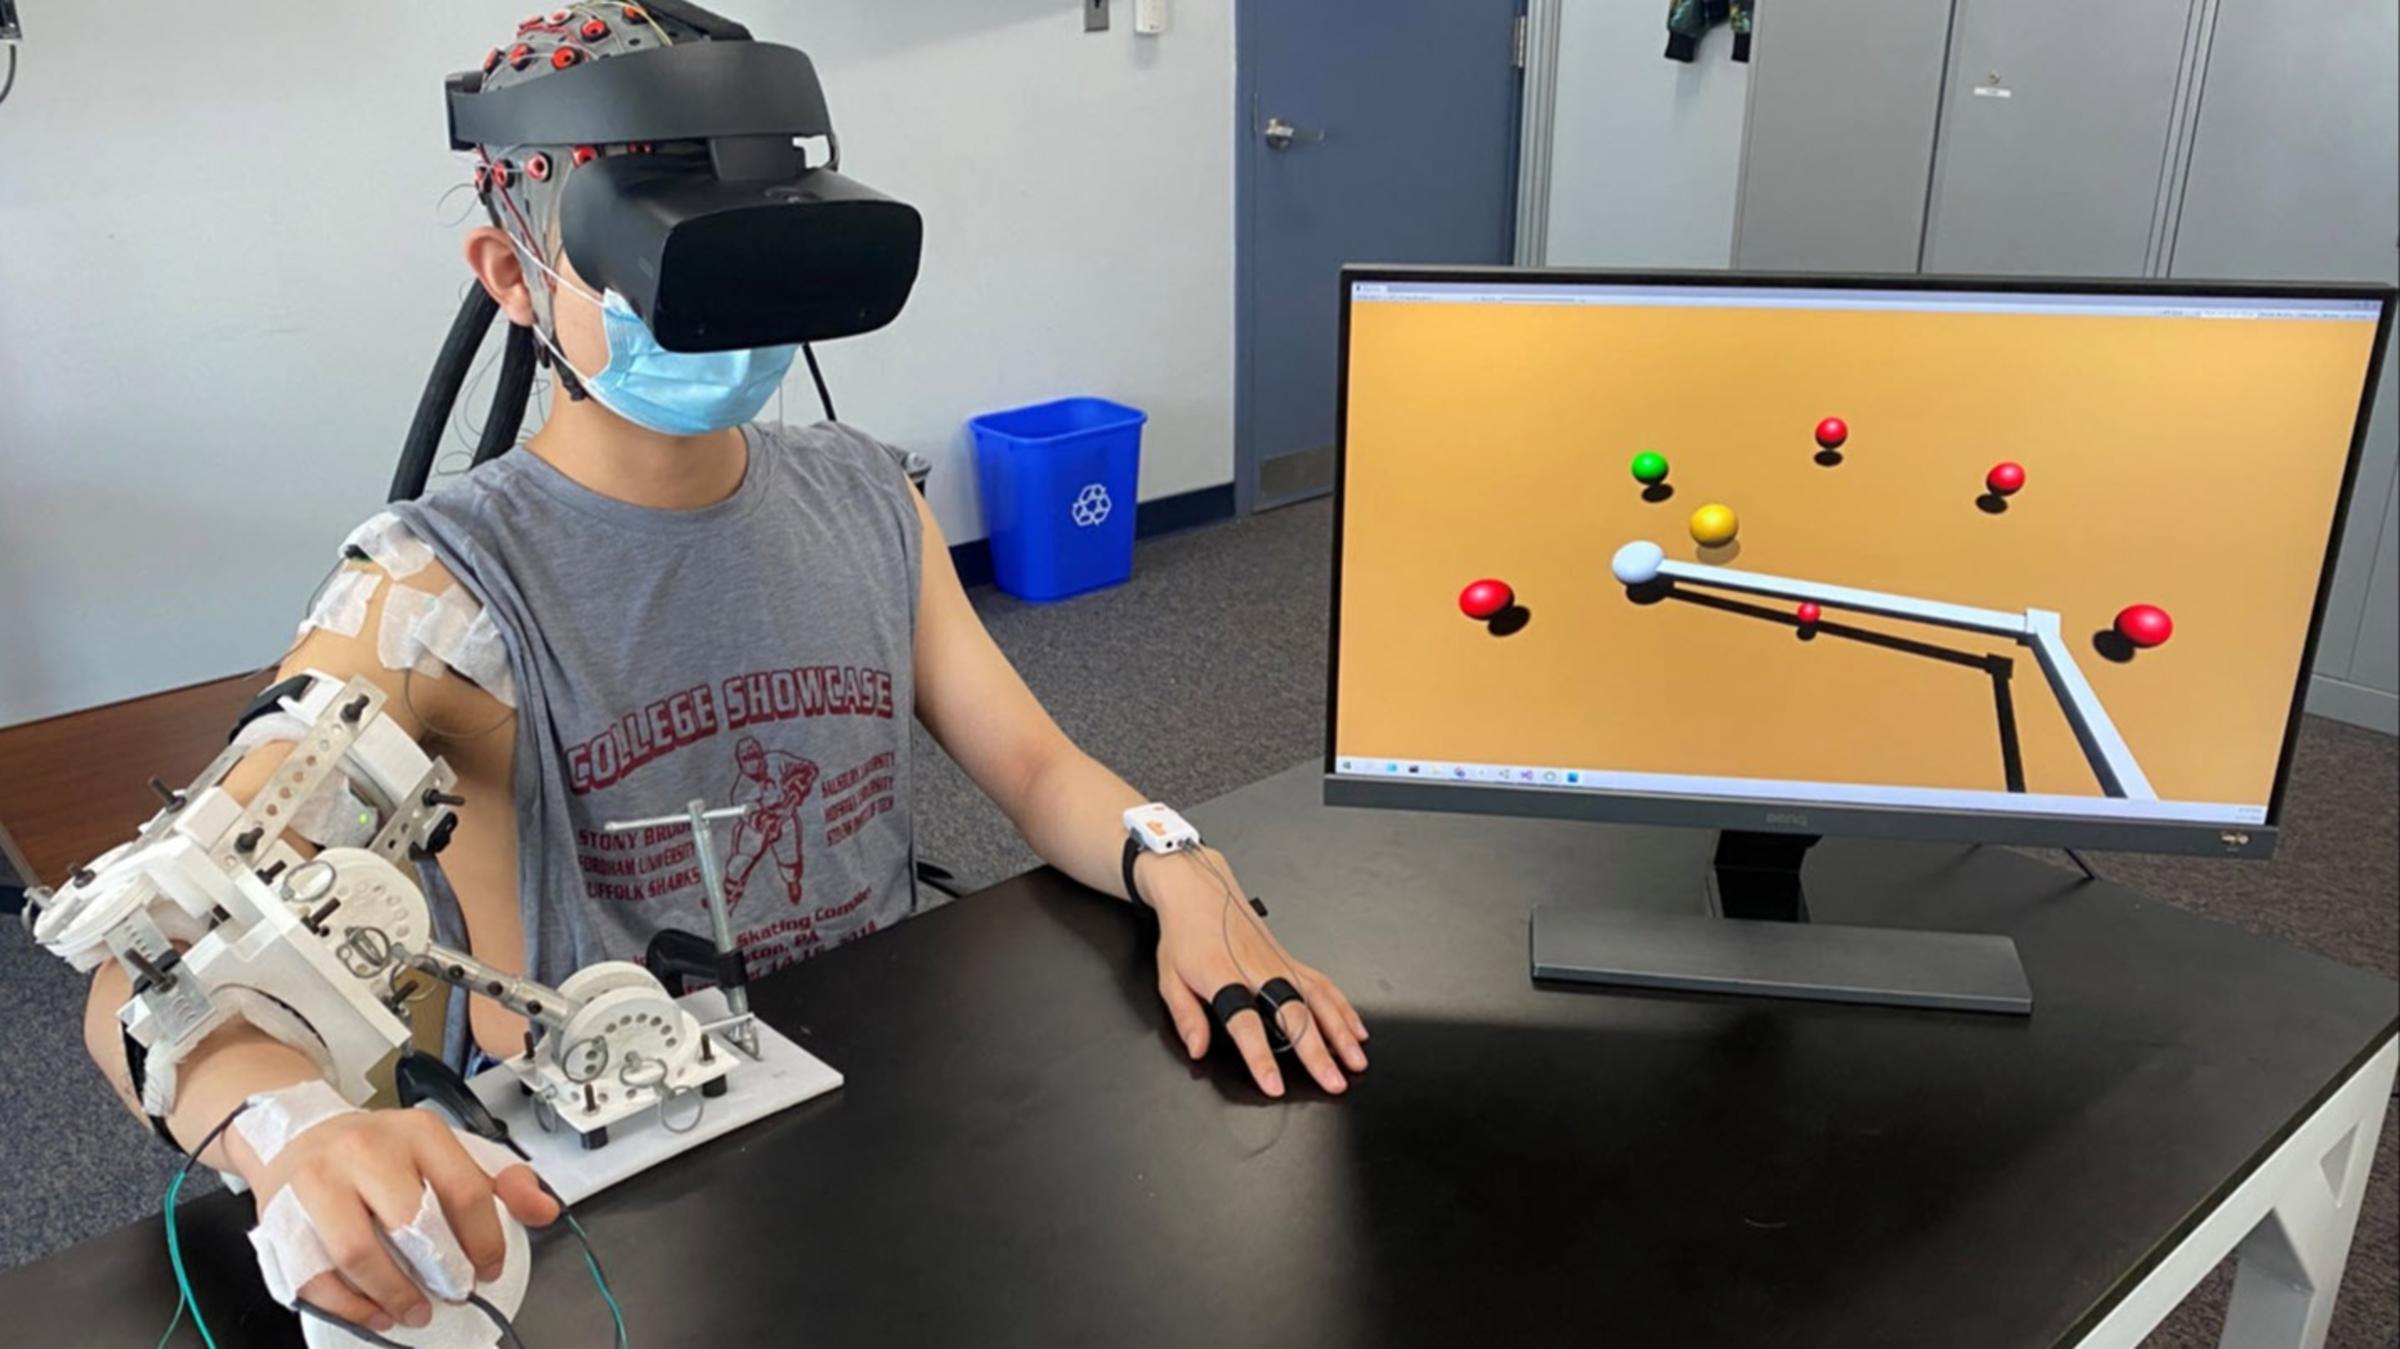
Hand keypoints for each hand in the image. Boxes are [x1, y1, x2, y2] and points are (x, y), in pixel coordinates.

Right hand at [239, 1107, 558, 1332]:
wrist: (300, 1135)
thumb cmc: (382, 1152)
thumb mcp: (446, 1151)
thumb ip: (501, 1182)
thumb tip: (545, 1211)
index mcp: (418, 1131)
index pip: (465, 1190)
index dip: (484, 1240)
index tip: (488, 1269)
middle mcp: (366, 1149)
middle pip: (412, 1223)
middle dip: (440, 1271)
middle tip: (452, 1293)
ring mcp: (319, 1181)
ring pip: (359, 1252)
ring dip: (393, 1295)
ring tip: (413, 1311)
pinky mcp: (281, 1217)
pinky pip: (315, 1275)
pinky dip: (348, 1305)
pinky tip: (372, 1313)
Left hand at [1142, 849, 1369, 1097]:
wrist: (1198, 889)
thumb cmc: (1185, 933)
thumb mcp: (1169, 977)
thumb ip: (1186, 1017)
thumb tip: (1197, 1049)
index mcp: (1224, 976)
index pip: (1246, 1023)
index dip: (1260, 1056)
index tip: (1274, 1085)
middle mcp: (1259, 969)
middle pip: (1295, 1015)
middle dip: (1318, 1052)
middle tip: (1334, 1082)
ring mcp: (1280, 963)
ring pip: (1318, 1000)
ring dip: (1341, 1033)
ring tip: (1356, 1061)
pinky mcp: (1291, 959)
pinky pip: (1323, 985)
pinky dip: (1343, 1008)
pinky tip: (1357, 1029)